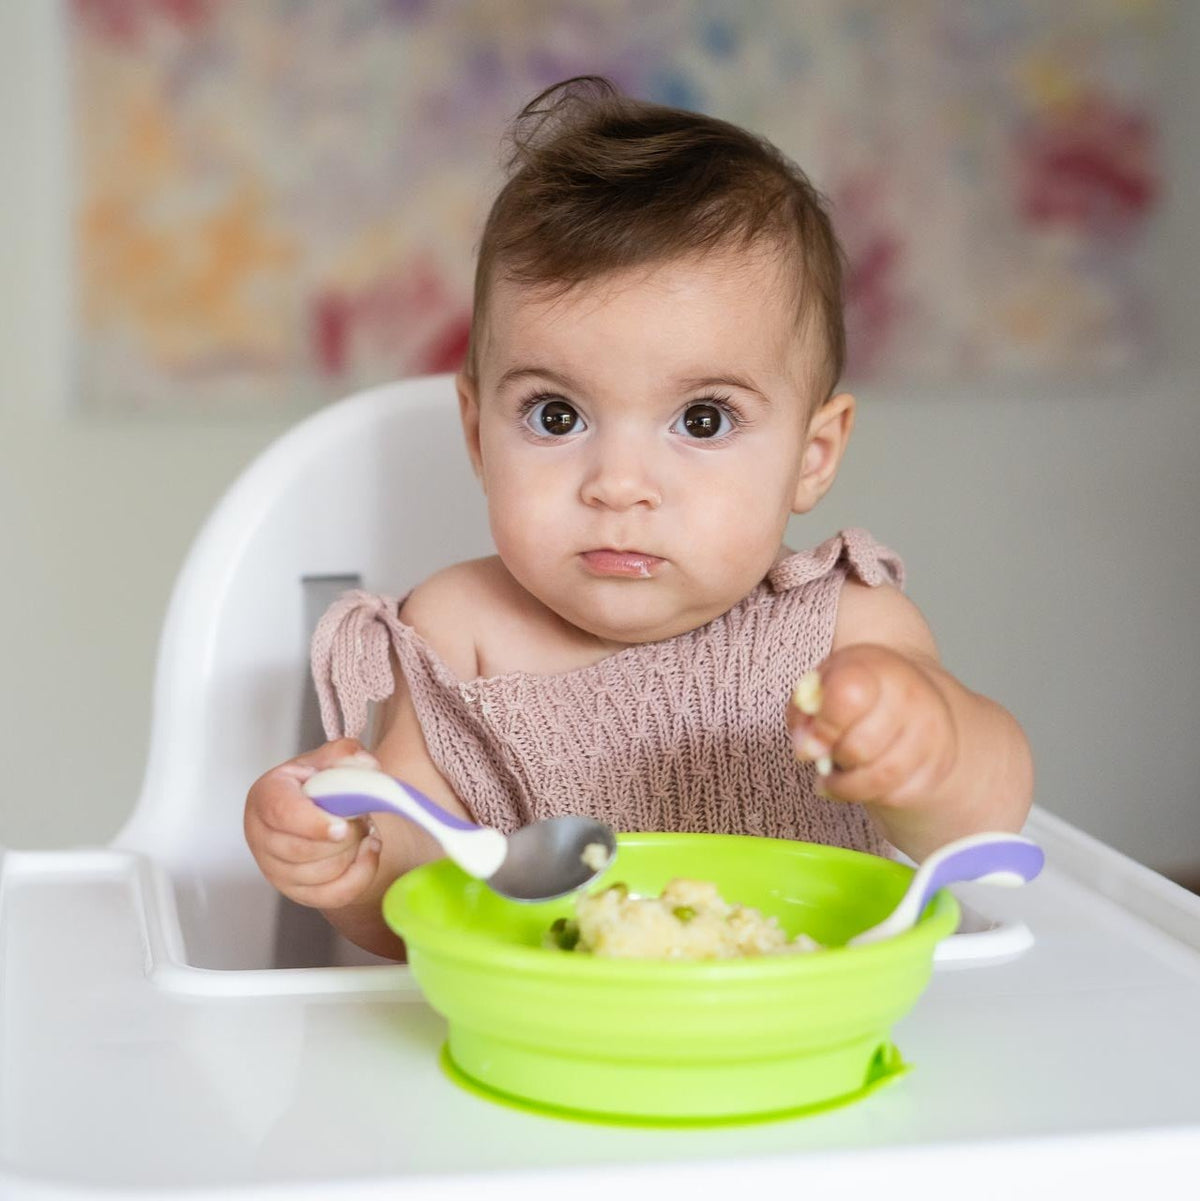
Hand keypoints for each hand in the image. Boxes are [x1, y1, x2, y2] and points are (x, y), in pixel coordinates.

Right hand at [244, 738, 384, 909]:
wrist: (321, 812)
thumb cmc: (318, 786)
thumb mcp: (329, 760)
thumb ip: (347, 754)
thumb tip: (366, 765)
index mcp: (265, 797)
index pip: (282, 814)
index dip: (313, 823)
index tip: (342, 827)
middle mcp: (261, 837)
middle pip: (302, 851)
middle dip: (344, 836)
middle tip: (361, 816)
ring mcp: (275, 870)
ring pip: (320, 874)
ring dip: (353, 852)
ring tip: (361, 830)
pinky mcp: (297, 892)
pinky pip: (333, 896)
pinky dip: (360, 875)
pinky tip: (369, 851)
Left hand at [788, 644, 957, 809]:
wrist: (914, 701)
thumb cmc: (859, 692)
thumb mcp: (824, 686)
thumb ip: (805, 712)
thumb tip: (806, 750)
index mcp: (875, 668)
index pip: (848, 696)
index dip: (824, 725)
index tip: (811, 738)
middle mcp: (910, 696)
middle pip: (859, 747)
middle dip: (834, 757)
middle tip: (827, 754)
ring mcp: (930, 732)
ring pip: (880, 777)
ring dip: (847, 785)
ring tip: (835, 777)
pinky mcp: (938, 765)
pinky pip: (897, 795)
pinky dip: (871, 796)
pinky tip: (862, 782)